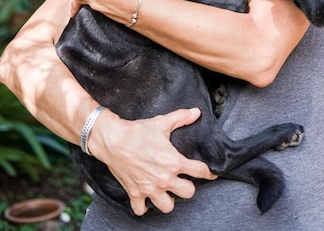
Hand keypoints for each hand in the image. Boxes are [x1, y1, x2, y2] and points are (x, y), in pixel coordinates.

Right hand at [90, 107, 215, 214]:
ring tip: (167, 191)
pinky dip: (144, 206)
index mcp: (174, 162)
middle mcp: (164, 179)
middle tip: (184, 180)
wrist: (113, 140)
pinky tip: (147, 198)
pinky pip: (142, 210)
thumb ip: (181, 118)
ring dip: (169, 199)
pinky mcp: (135, 193)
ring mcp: (150, 188)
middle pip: (188, 193)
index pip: (200, 171)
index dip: (208, 172)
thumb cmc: (137, 132)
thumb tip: (195, 112)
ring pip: (168, 206)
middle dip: (188, 186)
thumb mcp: (162, 123)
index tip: (210, 173)